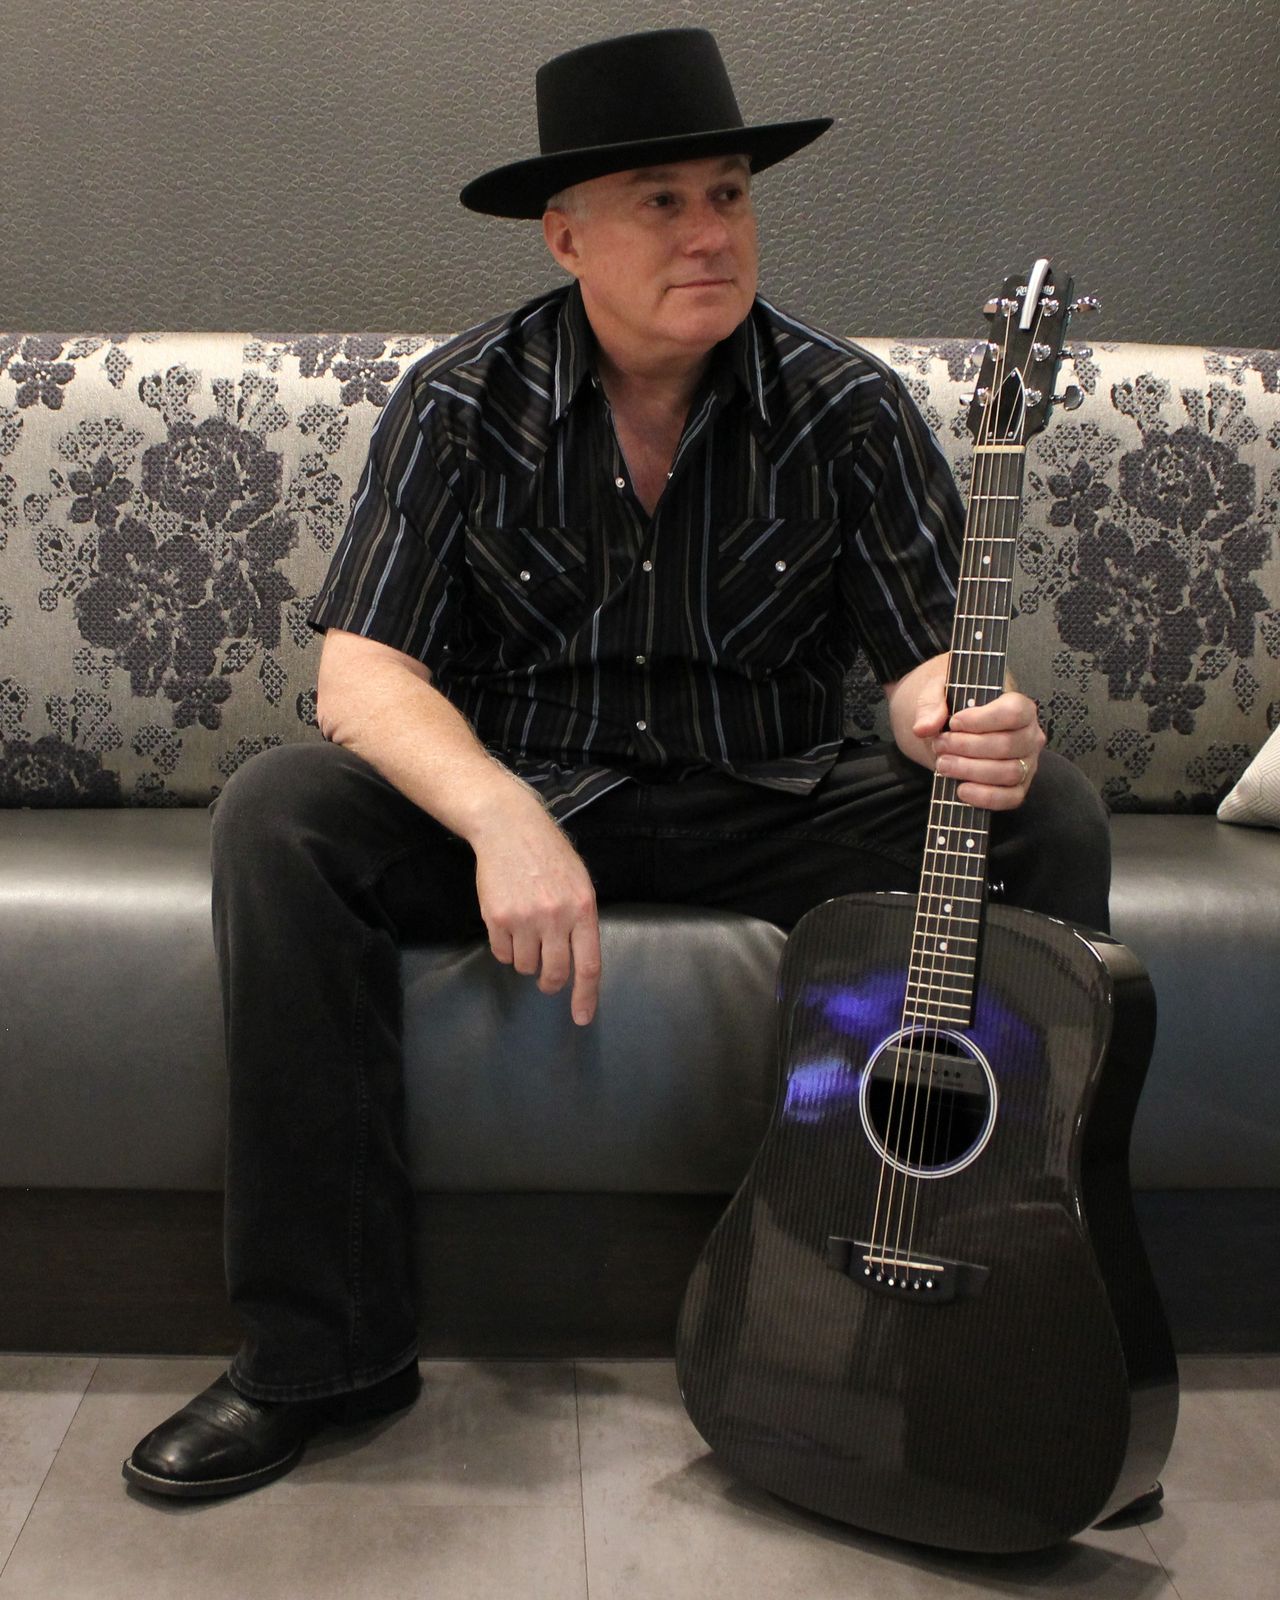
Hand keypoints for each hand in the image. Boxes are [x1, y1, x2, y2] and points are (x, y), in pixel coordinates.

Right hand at [471, 797, 601, 1024]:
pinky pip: (501, 953)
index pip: (589, 965)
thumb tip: (578, 961)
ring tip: (526, 931)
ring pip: (525, 966)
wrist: (509, 828)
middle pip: (555, 973)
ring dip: (525, 959)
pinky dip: (505, 948)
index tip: (582, 1018)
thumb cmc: (549, 854)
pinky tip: (508, 924)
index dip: (586, 996)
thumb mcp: (578, 883)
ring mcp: (525, 918)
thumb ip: (581, 920)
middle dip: (550, 982)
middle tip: (546, 978)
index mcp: (583, 909)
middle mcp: (556, 917)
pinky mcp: (497, 917)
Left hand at [912, 676, 1044, 812]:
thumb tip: (924, 727)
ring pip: (1009, 772)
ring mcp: (1027, 764)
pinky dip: (985, 797)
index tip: (954, 722)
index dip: (983, 719)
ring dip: (971, 771)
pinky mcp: (1018, 788)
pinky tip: (961, 790)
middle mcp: (1030, 736)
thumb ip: (931, 705)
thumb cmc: (953, 709)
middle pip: (1008, 744)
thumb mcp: (937, 695)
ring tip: (944, 765)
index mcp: (1020, 706)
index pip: (1014, 712)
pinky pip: (1010, 798)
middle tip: (940, 745)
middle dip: (968, 747)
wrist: (951, 730)